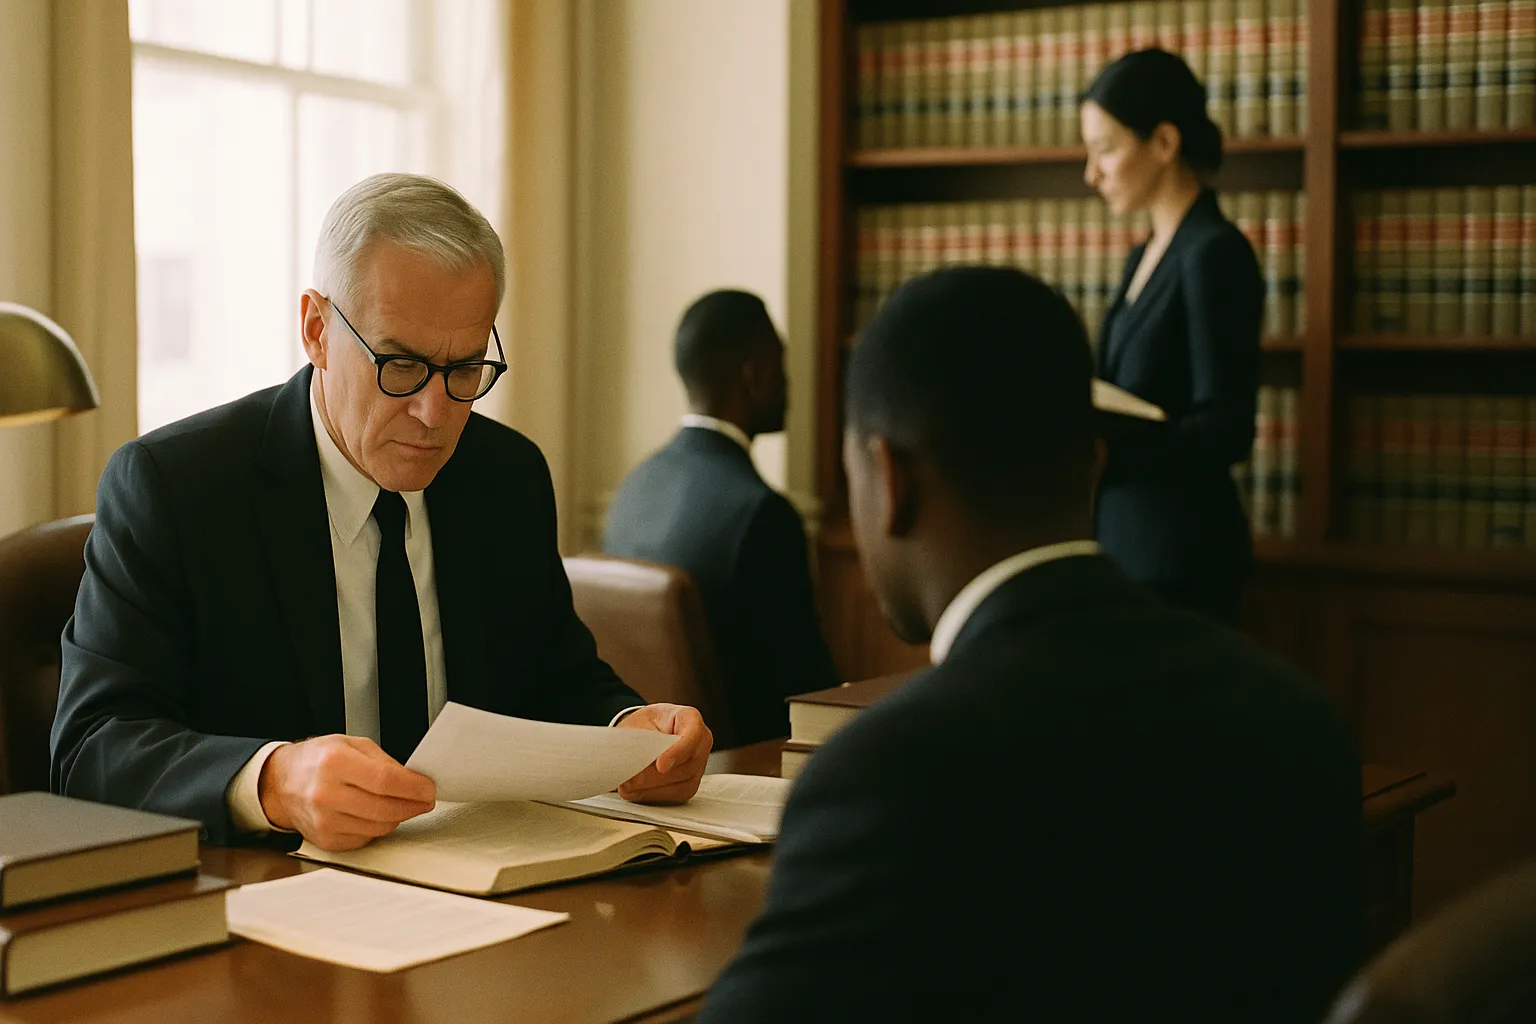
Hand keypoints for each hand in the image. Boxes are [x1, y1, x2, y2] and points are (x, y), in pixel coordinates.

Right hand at [258, 735, 436, 850]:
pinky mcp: (326, 840)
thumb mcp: (351, 744)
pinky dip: (378, 828)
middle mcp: (326, 794)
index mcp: (334, 763)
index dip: (413, 787)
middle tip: (424, 800)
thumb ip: (384, 761)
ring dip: (398, 817)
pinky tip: (375, 815)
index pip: (385, 780)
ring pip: (379, 827)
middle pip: (384, 808)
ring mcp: (324, 821)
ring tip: (401, 805)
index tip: (428, 789)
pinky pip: (366, 839)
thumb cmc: (318, 760)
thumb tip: (413, 781)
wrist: (282, 783)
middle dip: (413, 805)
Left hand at [614, 703, 712, 804]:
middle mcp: (701, 742)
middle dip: (655, 777)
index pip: (693, 735)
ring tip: (627, 785)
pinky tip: (636, 791)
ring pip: (682, 785)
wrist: (643, 733)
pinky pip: (676, 796)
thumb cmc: (643, 725)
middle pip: (686, 766)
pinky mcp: (690, 784)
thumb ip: (639, 744)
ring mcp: (699, 765)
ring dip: (652, 789)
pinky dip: (654, 795)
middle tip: (628, 780)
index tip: (660, 766)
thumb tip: (636, 767)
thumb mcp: (636, 726)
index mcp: (689, 718)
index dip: (678, 752)